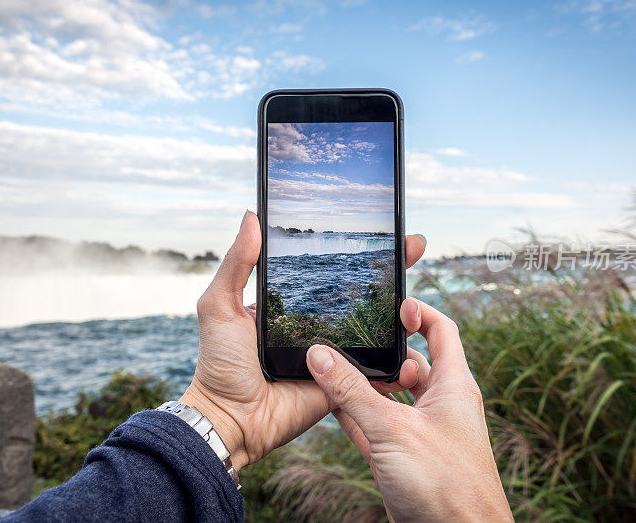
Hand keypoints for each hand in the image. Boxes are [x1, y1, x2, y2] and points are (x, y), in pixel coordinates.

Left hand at [179, 211, 426, 469]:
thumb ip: (236, 265)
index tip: (382, 228)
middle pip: (362, 294)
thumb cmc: (220, 364)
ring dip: (402, 312)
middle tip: (414, 246)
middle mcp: (318, 325)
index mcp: (293, 304)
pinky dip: (397, 359)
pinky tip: (416, 338)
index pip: (331, 270)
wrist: (232, 419)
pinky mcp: (345, 382)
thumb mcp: (219, 306)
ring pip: (376, 329)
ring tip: (415, 291)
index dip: (356, 251)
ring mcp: (334, 354)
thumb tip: (251, 217)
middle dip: (392, 270)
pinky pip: (376, 369)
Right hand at [306, 299, 511, 521]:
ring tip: (332, 370)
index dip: (417, 312)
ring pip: (391, 397)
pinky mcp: (406, 459)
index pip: (441, 330)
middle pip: (410, 363)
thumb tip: (319, 354)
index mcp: (453, 386)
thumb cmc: (445, 485)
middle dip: (380, 353)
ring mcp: (423, 433)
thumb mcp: (393, 430)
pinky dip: (357, 416)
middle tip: (348, 341)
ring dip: (365, 386)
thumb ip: (353, 392)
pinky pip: (378, 427)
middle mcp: (441, 405)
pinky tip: (331, 407)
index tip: (389, 304)